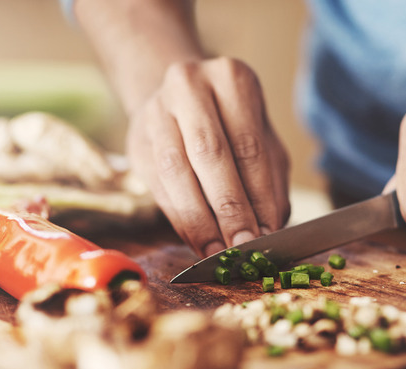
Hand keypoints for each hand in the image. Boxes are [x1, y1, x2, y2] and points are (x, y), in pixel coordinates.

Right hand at [126, 57, 289, 256]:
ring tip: (218, 251)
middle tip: (242, 246)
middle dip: (228, 208)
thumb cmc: (232, 126)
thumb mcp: (263, 142)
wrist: (179, 101)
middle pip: (210, 153)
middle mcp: (189, 86)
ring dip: (199, 219)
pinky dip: (179, 218)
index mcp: (231, 79)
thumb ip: (269, 183)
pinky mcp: (136, 141)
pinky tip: (197, 241)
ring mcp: (156, 111)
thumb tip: (269, 230)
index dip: (258, 195)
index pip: (249, 145)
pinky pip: (157, 185)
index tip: (266, 234)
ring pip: (176, 171)